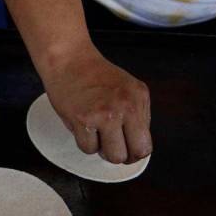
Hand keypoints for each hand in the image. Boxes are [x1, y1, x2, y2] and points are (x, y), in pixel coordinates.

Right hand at [39, 43, 151, 163]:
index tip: (126, 150)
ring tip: (95, 133)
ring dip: (102, 149)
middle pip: (131, 154)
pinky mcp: (83, 120)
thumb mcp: (127, 88)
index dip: (135, 152)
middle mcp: (125, 107)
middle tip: (110, 145)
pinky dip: (84, 142)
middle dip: (120, 155)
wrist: (69, 60)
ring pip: (111, 155)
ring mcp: (104, 115)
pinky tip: (82, 126)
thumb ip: (136, 113)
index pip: (146, 143)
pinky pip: (88, 148)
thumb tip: (136, 142)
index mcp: (138, 99)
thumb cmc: (94, 75)